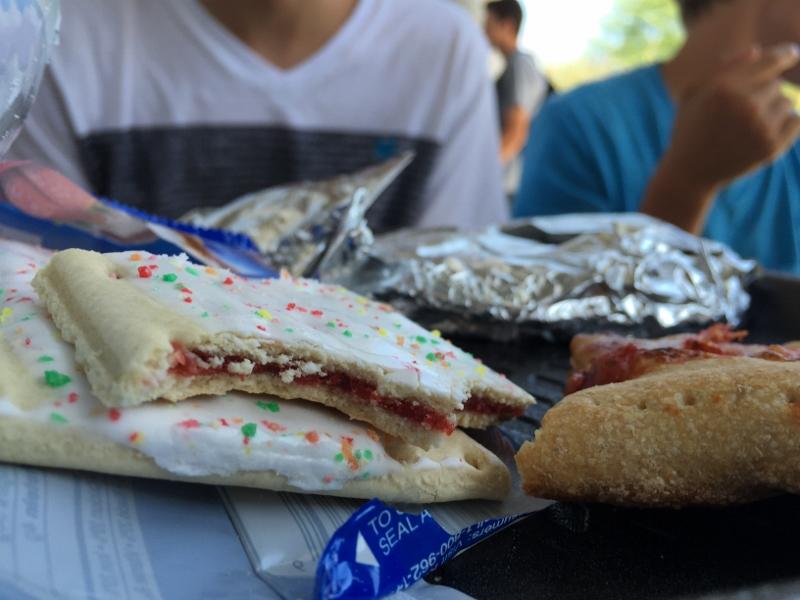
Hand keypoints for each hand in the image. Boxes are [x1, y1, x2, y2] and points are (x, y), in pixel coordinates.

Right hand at [666, 43, 799, 189]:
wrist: (689, 173)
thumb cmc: (690, 129)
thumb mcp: (693, 93)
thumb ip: (721, 68)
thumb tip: (757, 51)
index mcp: (724, 88)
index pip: (770, 62)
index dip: (784, 55)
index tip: (792, 53)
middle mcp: (745, 106)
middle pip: (776, 85)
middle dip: (762, 94)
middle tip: (739, 114)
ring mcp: (760, 128)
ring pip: (786, 103)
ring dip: (772, 110)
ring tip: (748, 126)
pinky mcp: (771, 148)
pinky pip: (795, 122)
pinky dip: (785, 125)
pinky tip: (763, 133)